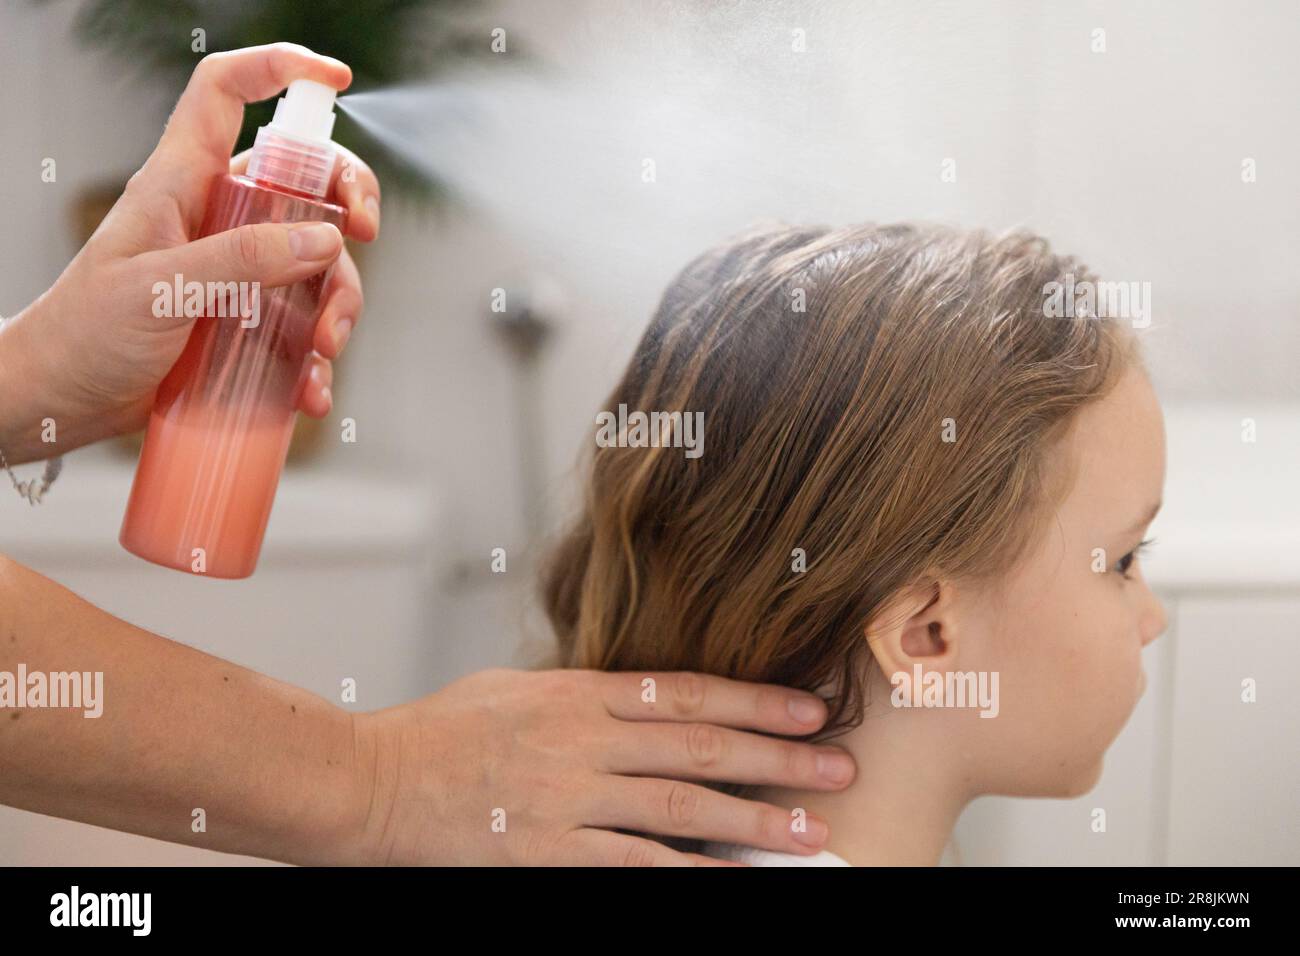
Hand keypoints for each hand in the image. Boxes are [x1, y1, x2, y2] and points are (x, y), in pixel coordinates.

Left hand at [0, 43, 379, 463]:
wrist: (66, 399)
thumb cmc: (87, 332)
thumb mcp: (159, 288)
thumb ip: (239, 260)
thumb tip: (324, 239)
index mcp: (183, 181)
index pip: (225, 94)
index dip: (277, 69)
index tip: (336, 80)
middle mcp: (221, 216)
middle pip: (305, 179)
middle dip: (348, 201)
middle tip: (364, 233)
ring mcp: (242, 270)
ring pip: (319, 262)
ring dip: (338, 303)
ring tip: (324, 348)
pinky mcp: (252, 320)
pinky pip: (306, 325)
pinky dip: (319, 359)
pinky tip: (311, 390)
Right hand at [347, 669, 856, 865]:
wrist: (369, 781)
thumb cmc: (437, 731)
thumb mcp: (515, 688)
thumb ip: (580, 692)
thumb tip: (638, 698)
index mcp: (578, 693)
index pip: (687, 694)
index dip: (754, 702)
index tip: (807, 710)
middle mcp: (583, 741)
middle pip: (700, 750)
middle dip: (777, 760)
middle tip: (837, 769)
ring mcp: (567, 799)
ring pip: (680, 811)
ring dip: (752, 823)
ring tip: (809, 835)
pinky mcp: (546, 852)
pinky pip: (631, 867)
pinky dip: (685, 876)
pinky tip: (727, 882)